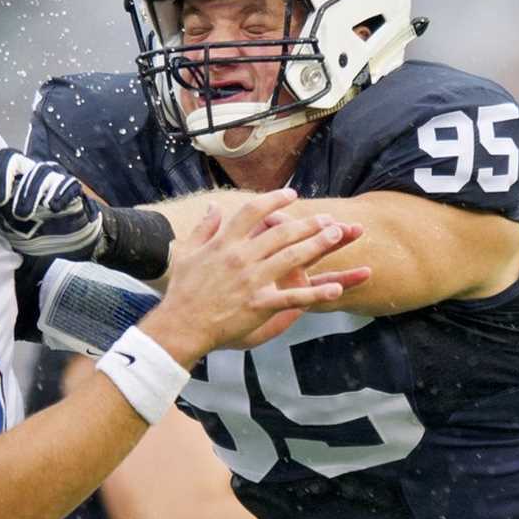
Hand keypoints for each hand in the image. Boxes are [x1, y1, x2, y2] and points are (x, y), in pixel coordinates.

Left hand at [0, 148, 103, 258]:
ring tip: (23, 215)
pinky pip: (67, 183)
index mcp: (6, 180)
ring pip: (39, 170)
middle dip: (1, 177)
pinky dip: (60, 193)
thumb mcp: (0, 226)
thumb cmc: (27, 233)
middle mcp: (26, 174)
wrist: (60, 249)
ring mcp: (49, 180)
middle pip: (10, 158)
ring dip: (28, 192)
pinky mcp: (71, 190)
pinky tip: (53, 207)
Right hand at [139, 189, 365, 363]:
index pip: (253, 211)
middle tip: (327, 218)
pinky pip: (293, 298)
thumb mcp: (187, 253)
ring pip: (292, 257)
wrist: (180, 324)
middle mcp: (240, 257)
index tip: (291, 194)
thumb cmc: (182, 290)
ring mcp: (251, 281)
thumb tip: (213, 206)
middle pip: (281, 232)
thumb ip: (204, 228)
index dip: (274, 200)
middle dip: (307, 223)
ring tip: (338, 234)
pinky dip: (315, 294)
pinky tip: (335, 290)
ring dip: (318, 244)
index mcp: (224, 243)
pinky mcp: (258, 305)